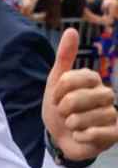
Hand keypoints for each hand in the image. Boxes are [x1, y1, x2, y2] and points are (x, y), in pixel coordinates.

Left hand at [42, 29, 117, 160]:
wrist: (62, 136)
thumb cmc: (60, 108)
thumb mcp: (56, 82)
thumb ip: (64, 57)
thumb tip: (71, 30)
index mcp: (92, 80)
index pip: (69, 79)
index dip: (57, 91)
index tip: (56, 97)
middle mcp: (106, 94)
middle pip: (74, 99)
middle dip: (62, 109)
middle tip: (65, 113)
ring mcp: (112, 114)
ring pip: (82, 119)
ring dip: (70, 124)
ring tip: (74, 124)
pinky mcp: (114, 134)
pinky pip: (92, 134)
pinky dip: (80, 137)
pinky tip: (81, 135)